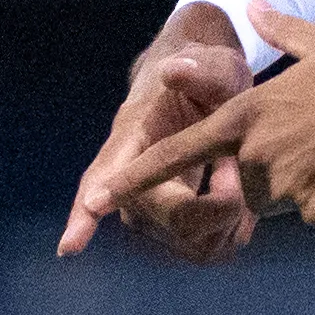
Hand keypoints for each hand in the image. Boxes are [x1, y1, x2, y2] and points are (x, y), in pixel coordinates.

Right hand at [59, 3, 255, 261]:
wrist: (212, 94)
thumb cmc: (207, 76)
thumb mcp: (213, 66)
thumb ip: (200, 72)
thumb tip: (173, 71)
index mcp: (131, 138)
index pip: (102, 179)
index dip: (86, 213)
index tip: (70, 246)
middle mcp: (132, 182)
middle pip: (160, 219)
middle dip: (208, 208)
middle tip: (237, 171)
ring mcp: (151, 209)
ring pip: (187, 242)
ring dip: (224, 222)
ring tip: (243, 180)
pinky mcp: (175, 225)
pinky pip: (204, 248)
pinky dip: (232, 231)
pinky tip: (245, 203)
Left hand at [96, 0, 314, 240]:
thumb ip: (279, 29)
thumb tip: (252, 3)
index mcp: (251, 118)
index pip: (181, 151)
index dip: (138, 174)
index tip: (98, 195)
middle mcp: (261, 159)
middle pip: (249, 185)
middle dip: (279, 171)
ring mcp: (292, 192)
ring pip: (291, 205)